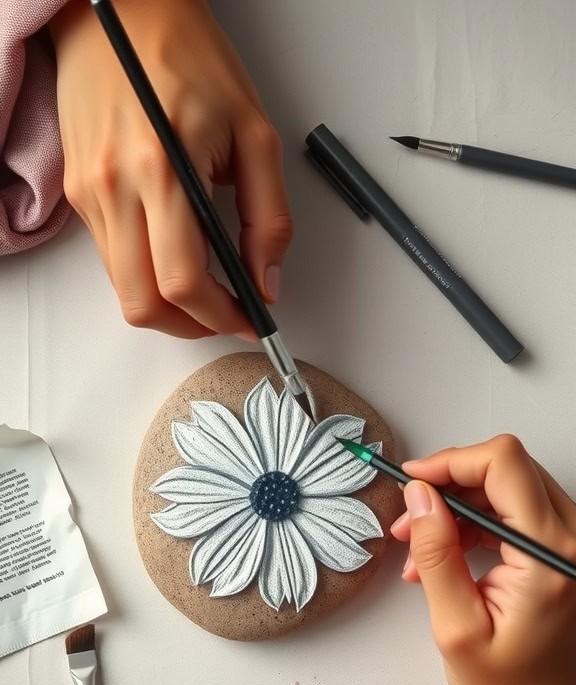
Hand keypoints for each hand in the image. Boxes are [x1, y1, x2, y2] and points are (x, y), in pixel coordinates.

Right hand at [49, 0, 292, 338]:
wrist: (123, 13)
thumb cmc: (188, 57)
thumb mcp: (253, 132)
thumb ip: (268, 216)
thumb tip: (268, 280)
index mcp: (162, 168)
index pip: (184, 280)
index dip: (221, 315)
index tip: (248, 320)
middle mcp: (115, 186)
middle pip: (144, 303)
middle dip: (191, 326)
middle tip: (225, 315)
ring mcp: (89, 193)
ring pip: (124, 290)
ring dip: (167, 305)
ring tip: (206, 288)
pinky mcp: (78, 194)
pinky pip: (112, 260)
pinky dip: (146, 273)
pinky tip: (174, 252)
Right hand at [390, 434, 575, 684]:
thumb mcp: (456, 628)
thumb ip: (436, 555)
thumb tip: (420, 497)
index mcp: (551, 559)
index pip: (504, 466)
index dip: (451, 462)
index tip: (412, 481)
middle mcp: (572, 545)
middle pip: (509, 470)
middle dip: (451, 483)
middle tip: (409, 516)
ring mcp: (572, 551)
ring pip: (511, 489)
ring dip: (461, 506)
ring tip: (418, 546)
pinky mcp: (563, 559)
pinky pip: (518, 516)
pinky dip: (478, 524)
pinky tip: (445, 556)